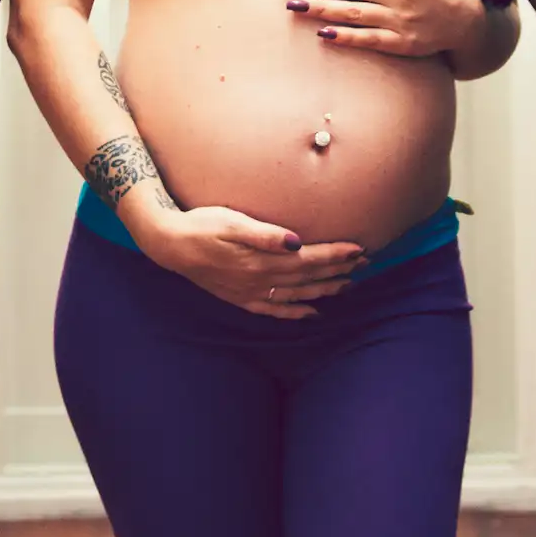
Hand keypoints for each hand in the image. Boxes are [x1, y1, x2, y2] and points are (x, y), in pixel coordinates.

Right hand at [122, 200, 366, 319]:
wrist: (169, 245)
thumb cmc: (201, 225)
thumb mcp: (232, 222)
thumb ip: (266, 234)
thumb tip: (298, 242)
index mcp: (262, 260)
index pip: (310, 258)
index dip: (336, 254)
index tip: (360, 248)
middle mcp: (260, 280)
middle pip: (309, 278)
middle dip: (339, 270)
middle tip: (366, 263)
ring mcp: (251, 293)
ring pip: (298, 296)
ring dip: (325, 291)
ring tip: (349, 285)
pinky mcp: (241, 299)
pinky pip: (275, 311)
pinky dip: (296, 314)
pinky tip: (312, 314)